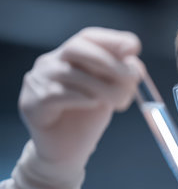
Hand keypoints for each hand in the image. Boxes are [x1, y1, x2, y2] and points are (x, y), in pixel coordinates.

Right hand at [3, 27, 142, 188]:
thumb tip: (135, 66)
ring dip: (101, 86)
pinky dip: (81, 97)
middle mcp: (52, 62)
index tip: (134, 48)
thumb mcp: (110, 92)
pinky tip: (94, 104)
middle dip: (109, 61)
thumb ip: (120, 77)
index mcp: (73, 56)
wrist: (68, 151)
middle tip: (132, 77)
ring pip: (69, 73)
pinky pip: (56, 94)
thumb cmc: (88, 118)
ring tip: (119, 102)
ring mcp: (38, 80)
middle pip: (77, 47)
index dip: (112, 40)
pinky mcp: (31, 103)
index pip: (89, 37)